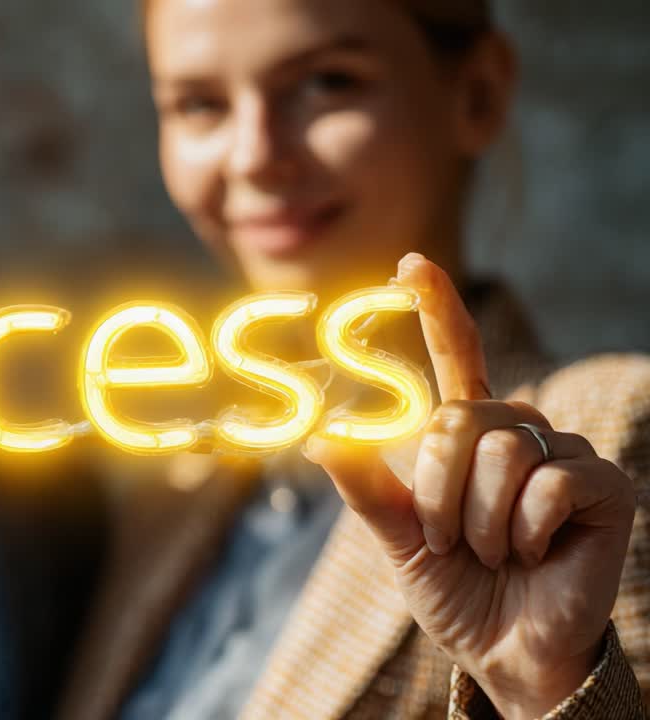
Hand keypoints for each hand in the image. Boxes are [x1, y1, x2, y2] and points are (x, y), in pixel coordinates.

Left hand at [304, 253, 636, 719]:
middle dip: (439, 490)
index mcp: (469, 436)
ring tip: (495, 552)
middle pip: (460, 417)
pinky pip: (549, 484)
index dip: (437, 308)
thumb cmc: (455, 590)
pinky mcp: (604, 487)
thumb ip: (368, 487)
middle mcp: (519, 432)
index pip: (456, 357)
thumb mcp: (400, 537)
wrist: (504, 652)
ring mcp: (565, 455)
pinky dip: (526, 531)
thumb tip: (319, 437)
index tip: (410, 265)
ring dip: (480, 519)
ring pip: (501, 452)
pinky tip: (538, 554)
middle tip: (450, 540)